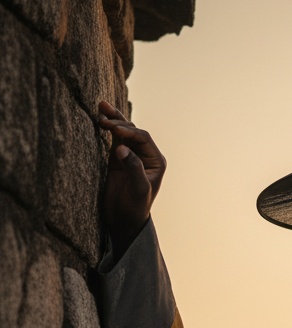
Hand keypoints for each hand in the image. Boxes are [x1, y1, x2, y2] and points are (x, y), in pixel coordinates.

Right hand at [98, 101, 165, 257]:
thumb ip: (133, 168)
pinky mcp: (117, 158)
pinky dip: (107, 128)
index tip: (115, 130)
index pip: (144, 139)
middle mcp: (145, 156)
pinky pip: (113, 138)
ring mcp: (131, 155)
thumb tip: (122, 148)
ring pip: (123, 132)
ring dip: (113, 120)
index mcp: (156, 161)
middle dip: (119, 122)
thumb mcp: (138, 190)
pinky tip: (99, 118)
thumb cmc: (135, 208)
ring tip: (101, 107)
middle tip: (103, 118)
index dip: (130, 131)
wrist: (123, 220)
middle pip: (133, 131)